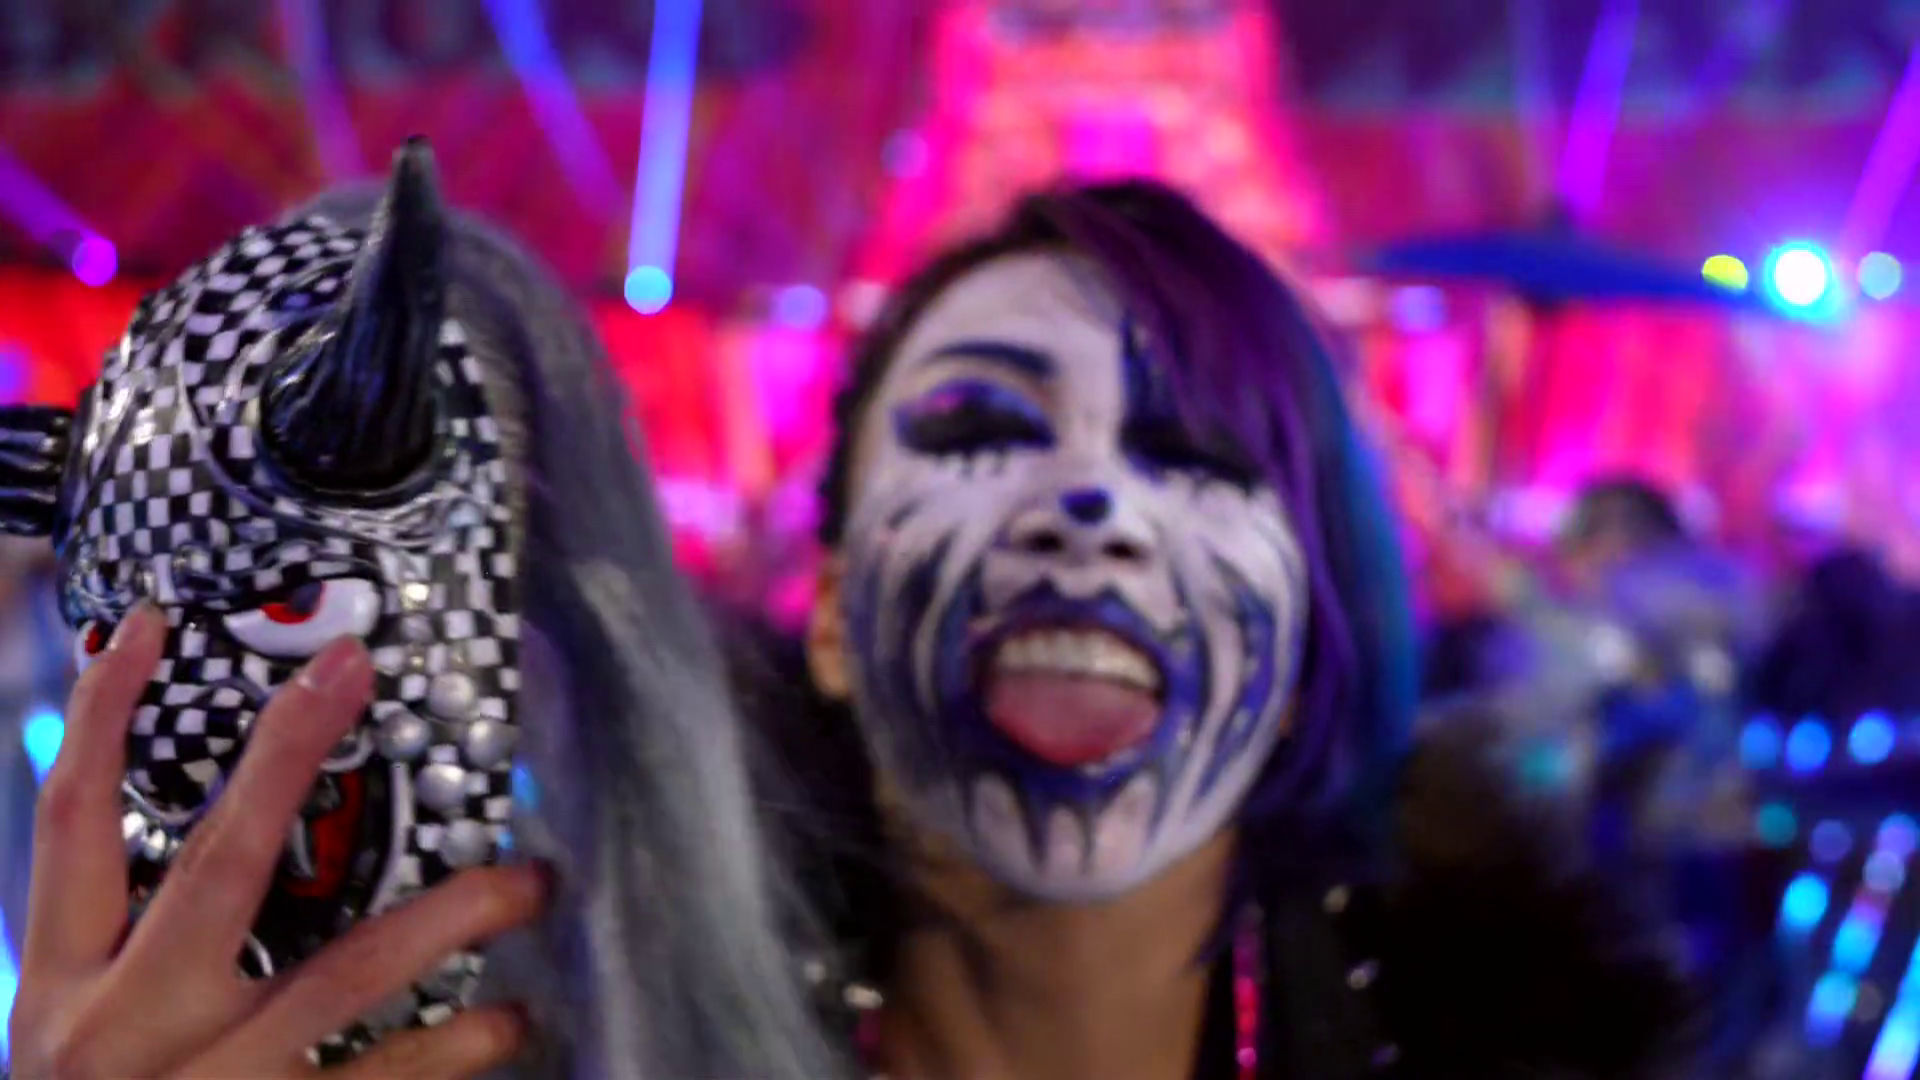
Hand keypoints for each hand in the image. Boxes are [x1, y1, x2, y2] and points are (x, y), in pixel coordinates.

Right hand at [8, 605, 546, 1077]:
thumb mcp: (72, 1043)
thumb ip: (132, 950)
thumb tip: (231, 847)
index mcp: (65, 991)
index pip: (67, 823)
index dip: (100, 715)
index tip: (149, 627)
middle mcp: (130, 1032)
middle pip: (215, 863)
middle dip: (287, 757)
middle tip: (352, 671)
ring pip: (342, 976)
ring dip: (448, 916)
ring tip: (530, 878)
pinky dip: (455, 1049)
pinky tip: (511, 1020)